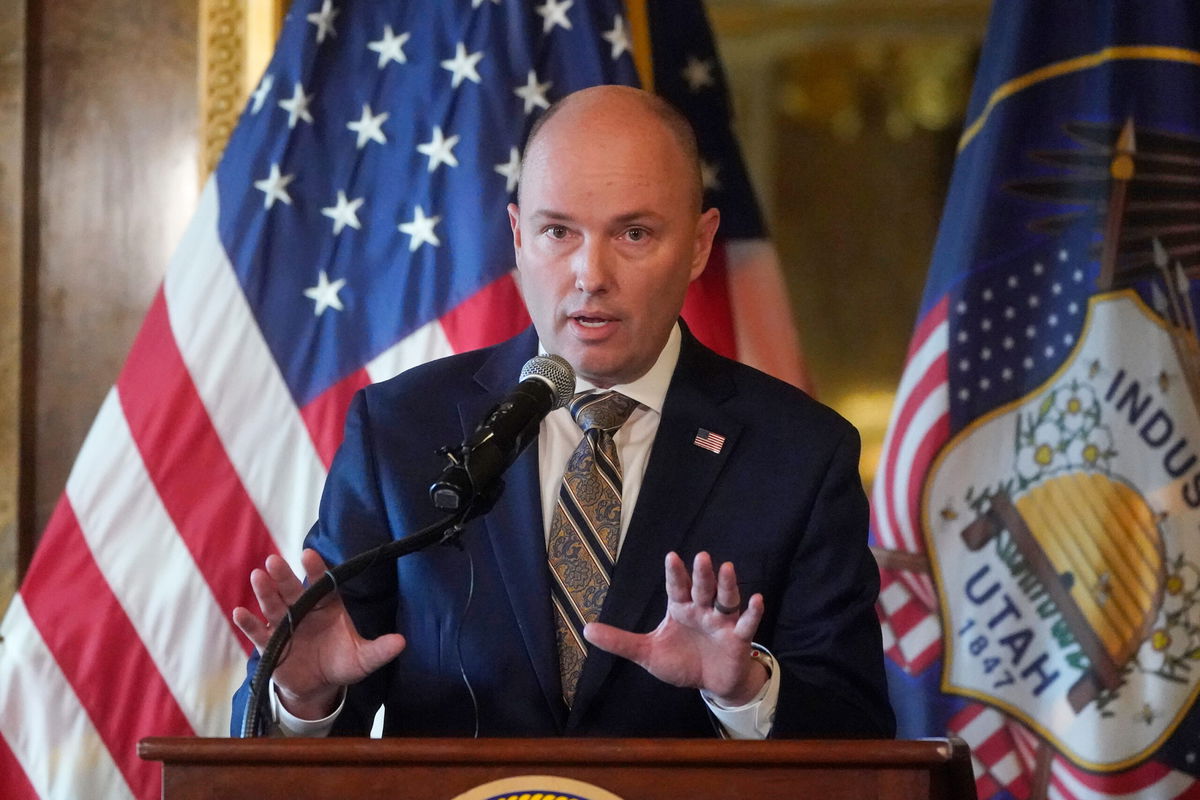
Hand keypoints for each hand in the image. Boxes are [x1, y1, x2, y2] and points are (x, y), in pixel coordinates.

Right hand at [232, 549, 405, 719]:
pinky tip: (239, 613)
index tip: (309, 555)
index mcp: (328, 607)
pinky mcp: (271, 646)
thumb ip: (379, 650)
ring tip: (257, 576)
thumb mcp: (363, 659)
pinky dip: (250, 624)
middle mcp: (305, 611)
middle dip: (284, 576)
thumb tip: (402, 642)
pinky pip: (259, 633)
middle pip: (293, 591)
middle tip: (274, 560)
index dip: (316, 570)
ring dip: (265, 592)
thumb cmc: (342, 663)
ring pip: (273, 605)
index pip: (322, 585)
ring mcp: (286, 626)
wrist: (318, 687)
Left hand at [584, 551, 767, 705]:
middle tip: (702, 557)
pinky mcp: (738, 638)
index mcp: (679, 609)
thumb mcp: (647, 653)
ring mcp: (722, 622)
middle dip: (701, 574)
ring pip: (725, 599)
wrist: (710, 684)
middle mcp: (702, 609)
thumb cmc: (681, 662)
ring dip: (727, 585)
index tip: (671, 556)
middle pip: (702, 588)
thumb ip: (620, 641)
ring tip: (727, 568)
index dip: (675, 573)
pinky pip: (747, 623)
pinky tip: (756, 599)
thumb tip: (586, 630)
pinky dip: (752, 612)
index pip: (676, 587)